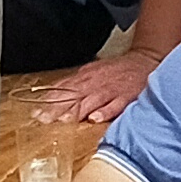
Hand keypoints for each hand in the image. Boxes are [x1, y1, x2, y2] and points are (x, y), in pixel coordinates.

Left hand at [35, 50, 158, 124]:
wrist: (145, 61)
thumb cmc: (117, 71)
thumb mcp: (93, 73)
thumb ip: (75, 85)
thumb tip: (53, 96)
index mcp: (85, 78)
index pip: (63, 90)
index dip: (48, 102)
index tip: (35, 114)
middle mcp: (95, 83)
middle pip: (73, 96)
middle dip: (57, 108)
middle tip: (43, 120)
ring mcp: (111, 90)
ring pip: (90, 101)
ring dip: (76, 111)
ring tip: (64, 120)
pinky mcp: (126, 96)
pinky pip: (115, 105)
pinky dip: (105, 112)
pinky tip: (95, 119)